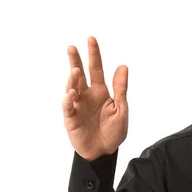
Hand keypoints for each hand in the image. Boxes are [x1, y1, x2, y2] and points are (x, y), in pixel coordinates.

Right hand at [62, 36, 128, 160]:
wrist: (105, 151)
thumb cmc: (114, 131)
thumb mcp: (121, 108)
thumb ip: (120, 88)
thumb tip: (123, 66)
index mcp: (101, 92)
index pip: (96, 69)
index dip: (94, 55)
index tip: (91, 39)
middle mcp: (87, 95)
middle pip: (80, 74)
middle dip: (75, 60)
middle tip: (72, 47)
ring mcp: (78, 105)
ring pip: (72, 87)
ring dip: (73, 78)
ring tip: (76, 69)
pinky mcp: (71, 118)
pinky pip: (68, 106)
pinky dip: (69, 98)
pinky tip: (72, 91)